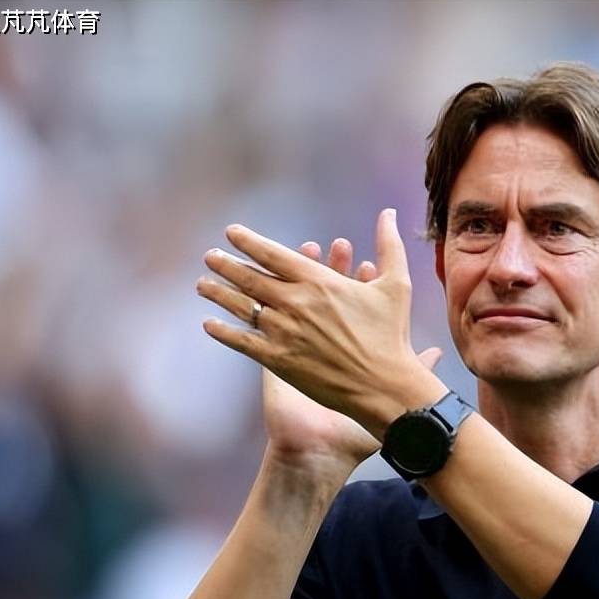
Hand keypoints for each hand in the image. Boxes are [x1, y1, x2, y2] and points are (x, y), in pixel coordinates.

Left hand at [197, 209, 447, 438]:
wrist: (383, 386)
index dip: (249, 242)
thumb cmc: (391, 336)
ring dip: (219, 294)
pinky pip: (243, 342)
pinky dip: (224, 332)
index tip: (231, 233)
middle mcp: (296, 303)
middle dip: (226, 265)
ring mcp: (284, 332)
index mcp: (319, 281)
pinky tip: (209, 325)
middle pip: (250, 278)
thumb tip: (389, 212)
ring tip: (202, 284)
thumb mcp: (396, 284)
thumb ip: (388, 245)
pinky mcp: (279, 360)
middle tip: (210, 257)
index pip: (273, 254)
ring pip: (242, 307)